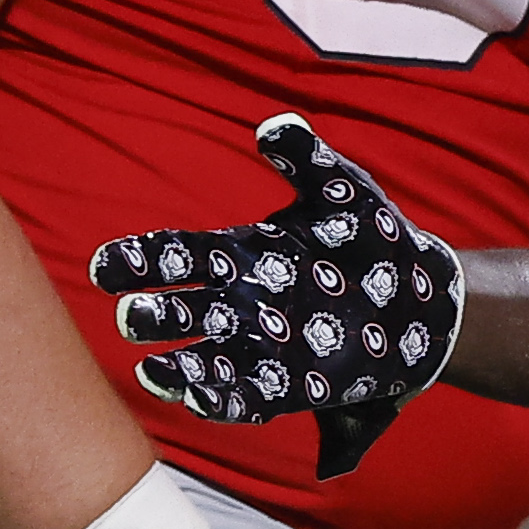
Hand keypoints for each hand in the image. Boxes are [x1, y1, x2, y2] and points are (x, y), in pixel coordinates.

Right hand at [92, 116, 461, 476]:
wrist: (423, 297)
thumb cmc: (374, 237)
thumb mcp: (344, 191)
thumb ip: (307, 159)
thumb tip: (274, 126)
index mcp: (240, 254)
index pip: (177, 254)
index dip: (139, 260)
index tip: (105, 267)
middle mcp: (240, 303)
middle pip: (181, 311)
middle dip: (154, 316)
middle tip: (132, 318)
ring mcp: (261, 346)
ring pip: (204, 360)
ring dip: (176, 368)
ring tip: (152, 373)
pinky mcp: (289, 384)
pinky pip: (246, 397)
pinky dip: (221, 401)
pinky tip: (199, 402)